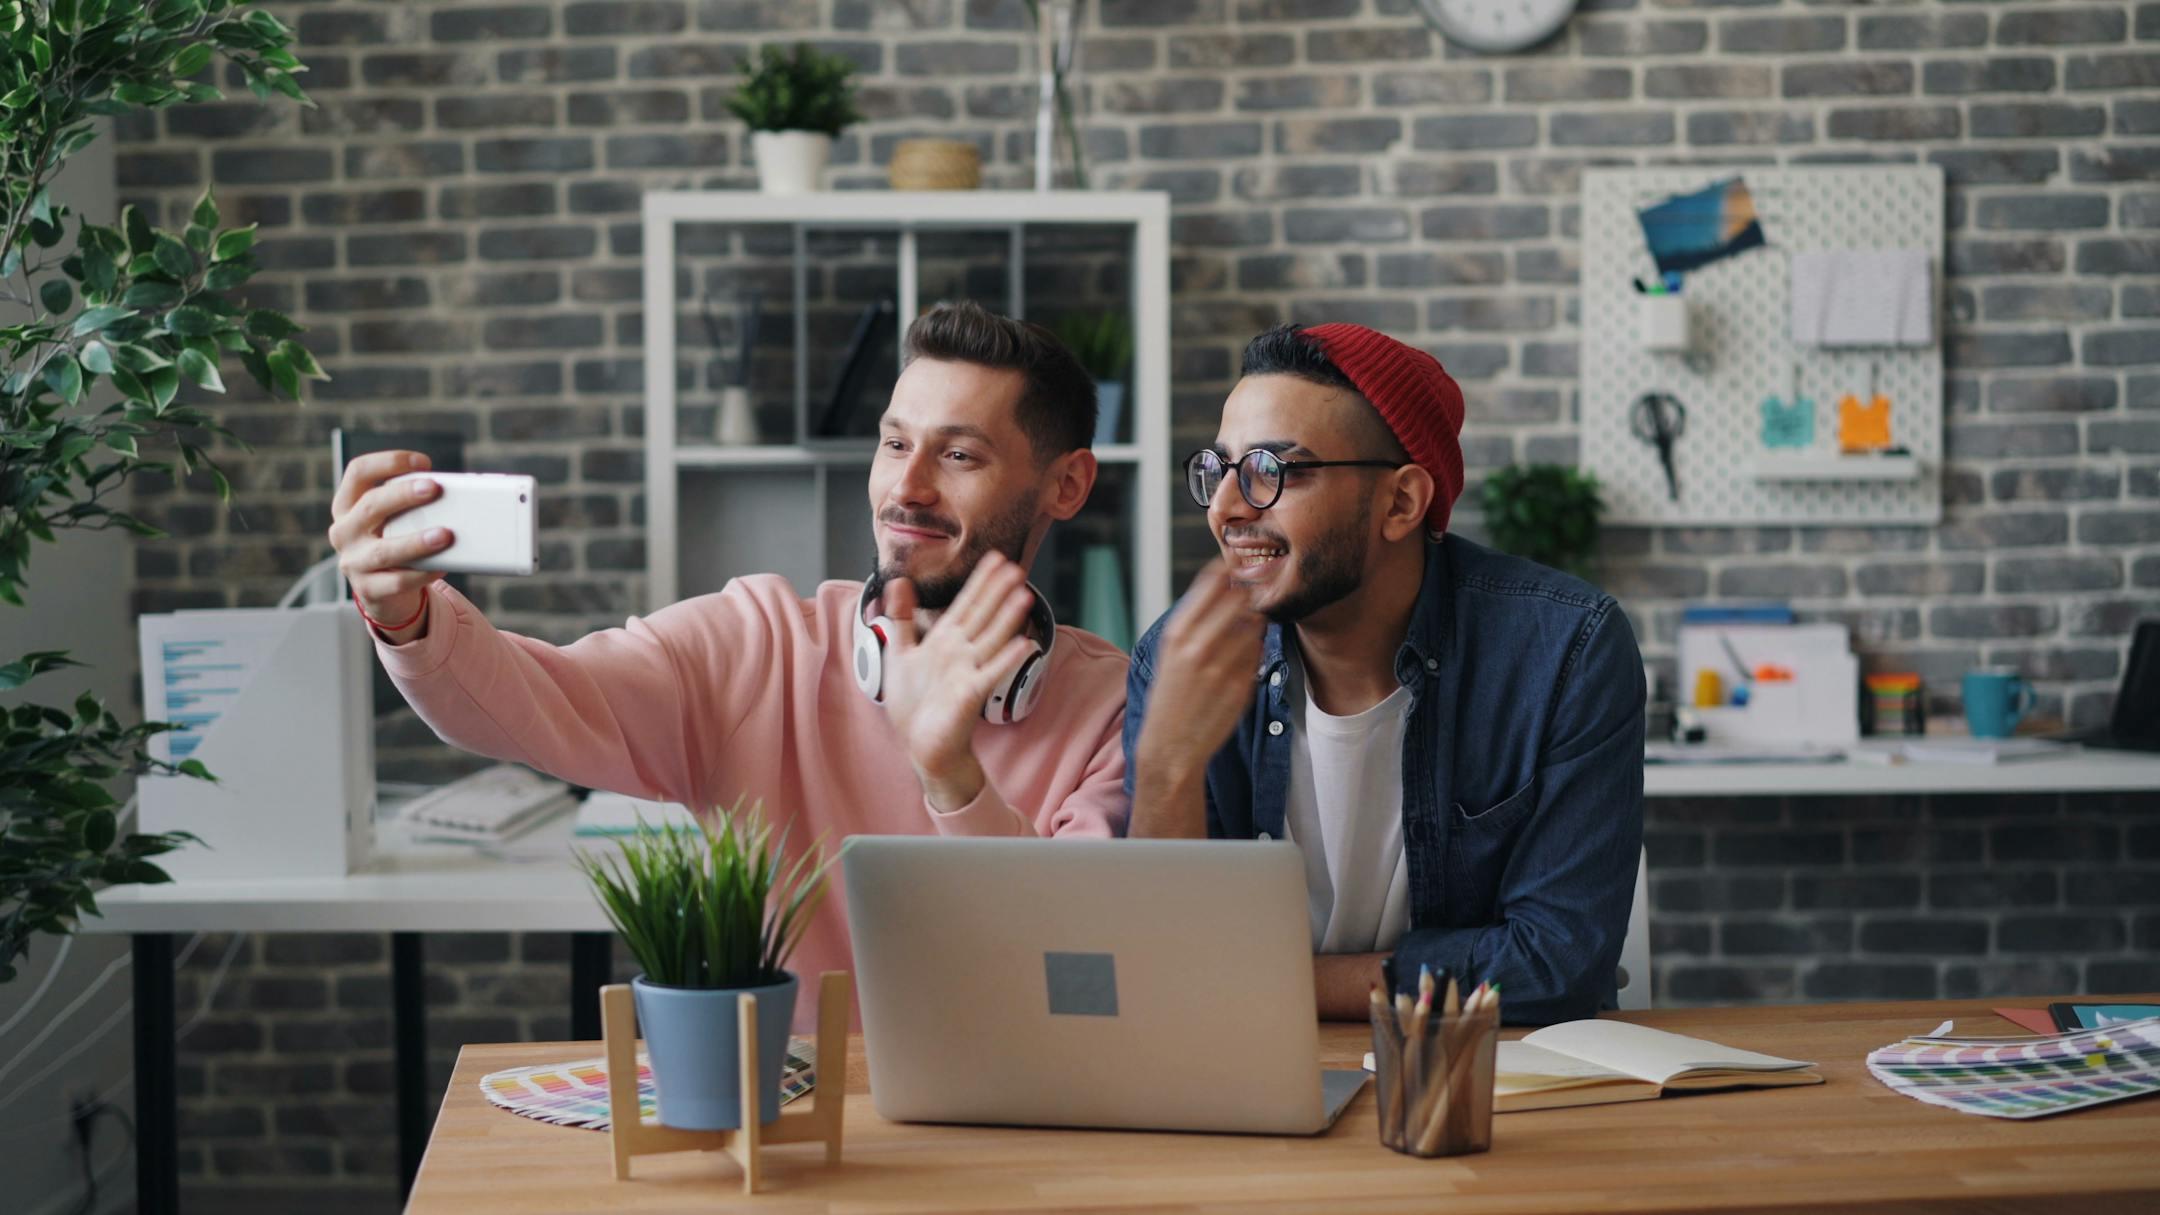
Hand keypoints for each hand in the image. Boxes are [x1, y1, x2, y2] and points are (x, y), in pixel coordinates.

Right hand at [328, 450, 452, 642]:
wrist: (383, 591)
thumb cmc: (394, 541)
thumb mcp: (394, 519)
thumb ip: (411, 505)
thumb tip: (456, 494)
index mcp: (347, 504)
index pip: (358, 471)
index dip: (389, 462)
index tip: (423, 462)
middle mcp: (344, 531)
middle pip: (371, 505)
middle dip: (404, 495)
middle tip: (435, 488)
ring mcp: (352, 562)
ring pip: (383, 550)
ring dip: (416, 541)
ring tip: (445, 534)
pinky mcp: (367, 589)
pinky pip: (397, 581)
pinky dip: (421, 574)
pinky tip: (441, 567)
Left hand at [877, 551, 1040, 811]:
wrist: (921, 744)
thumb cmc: (914, 704)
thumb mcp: (900, 654)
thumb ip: (901, 618)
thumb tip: (898, 582)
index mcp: (944, 640)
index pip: (965, 603)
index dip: (980, 581)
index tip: (995, 558)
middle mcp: (960, 652)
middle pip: (982, 615)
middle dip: (998, 591)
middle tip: (1017, 567)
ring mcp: (968, 671)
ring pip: (990, 638)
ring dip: (1008, 618)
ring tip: (1024, 596)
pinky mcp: (970, 694)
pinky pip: (991, 673)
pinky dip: (1007, 660)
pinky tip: (1024, 645)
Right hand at [1134, 559, 1265, 800]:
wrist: (1170, 745)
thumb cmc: (1171, 694)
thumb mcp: (1170, 652)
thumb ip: (1195, 621)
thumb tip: (1226, 587)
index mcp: (1177, 633)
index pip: (1213, 582)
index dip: (1230, 570)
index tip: (1236, 568)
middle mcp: (1199, 647)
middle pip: (1240, 599)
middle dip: (1247, 595)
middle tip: (1250, 595)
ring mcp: (1222, 667)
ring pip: (1254, 624)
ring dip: (1253, 622)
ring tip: (1243, 631)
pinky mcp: (1241, 686)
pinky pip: (1257, 653)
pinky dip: (1254, 649)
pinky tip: (1241, 658)